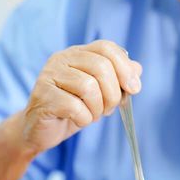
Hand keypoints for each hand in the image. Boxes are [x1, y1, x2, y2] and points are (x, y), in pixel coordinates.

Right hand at [22, 40, 141, 154]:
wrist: (41, 131)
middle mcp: (61, 59)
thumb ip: (117, 80)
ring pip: (88, 87)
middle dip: (113, 94)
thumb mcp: (100, 94)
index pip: (106, 48)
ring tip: (91, 115)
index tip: (134, 89)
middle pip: (101, 67)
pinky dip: (83, 119)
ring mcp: (49, 76)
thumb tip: (137, 69)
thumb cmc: (72, 110)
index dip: (125, 68)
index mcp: (77, 53)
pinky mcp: (43, 97)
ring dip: (97, 108)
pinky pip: (74, 107)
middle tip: (108, 109)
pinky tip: (78, 120)